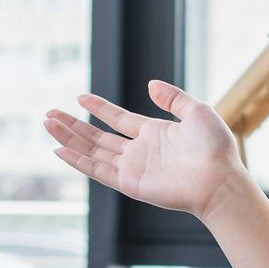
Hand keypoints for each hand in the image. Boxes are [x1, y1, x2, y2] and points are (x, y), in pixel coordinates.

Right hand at [46, 81, 247, 218]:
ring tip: (48, 124)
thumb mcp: (196, 111)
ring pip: (92, 151)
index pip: (118, 119)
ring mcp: (132, 168)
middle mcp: (139, 151)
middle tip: (49, 113)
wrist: (220, 179)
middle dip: (73, 125)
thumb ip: (173, 97)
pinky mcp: (130, 183)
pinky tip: (59, 150)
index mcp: (153, 133)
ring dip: (69, 138)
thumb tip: (151, 84)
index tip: (81, 97)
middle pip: (98, 136)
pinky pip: (97, 170)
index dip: (99, 108)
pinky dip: (77, 161)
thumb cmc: (215, 148)